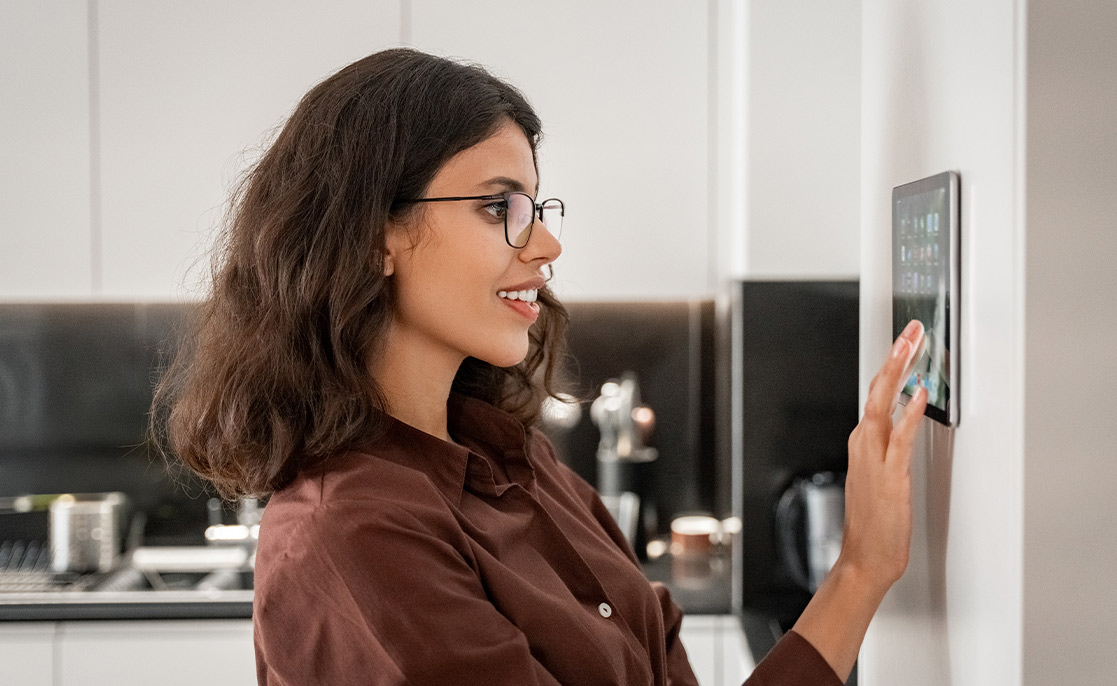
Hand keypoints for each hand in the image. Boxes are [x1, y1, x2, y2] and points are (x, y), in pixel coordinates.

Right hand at [838, 319, 927, 591]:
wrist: (865, 557)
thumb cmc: (874, 524)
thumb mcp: (880, 477)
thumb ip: (890, 445)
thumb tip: (905, 417)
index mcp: (863, 443)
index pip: (877, 393)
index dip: (891, 364)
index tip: (904, 341)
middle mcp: (864, 444)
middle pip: (878, 389)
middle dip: (895, 356)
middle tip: (909, 329)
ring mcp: (874, 457)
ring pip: (883, 403)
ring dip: (898, 372)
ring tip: (911, 345)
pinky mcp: (889, 474)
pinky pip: (899, 435)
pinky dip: (908, 412)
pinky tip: (918, 394)